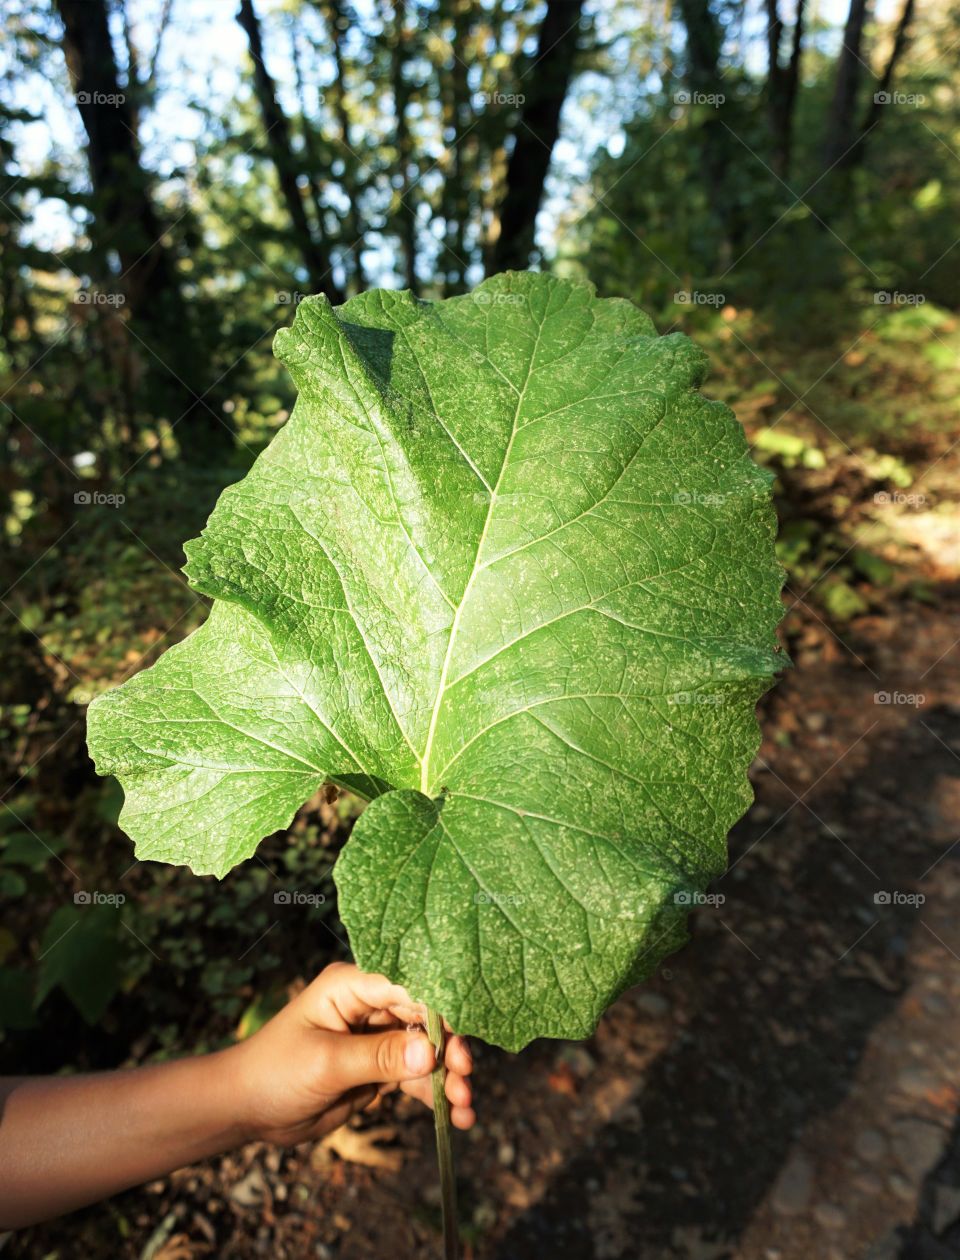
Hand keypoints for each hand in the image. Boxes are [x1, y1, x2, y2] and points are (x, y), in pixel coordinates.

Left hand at [226, 962, 474, 1144]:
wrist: (246, 1110)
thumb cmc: (274, 1071)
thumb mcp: (326, 1063)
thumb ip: (378, 1057)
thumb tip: (429, 1054)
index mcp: (352, 986)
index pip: (406, 985)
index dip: (437, 1007)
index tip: (461, 1035)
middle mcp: (369, 1006)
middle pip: (423, 1019)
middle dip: (447, 1048)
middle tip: (465, 1076)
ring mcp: (376, 1038)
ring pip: (424, 1052)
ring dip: (447, 1078)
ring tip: (465, 1107)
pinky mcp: (378, 1069)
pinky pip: (415, 1079)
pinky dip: (435, 1096)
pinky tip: (457, 1118)